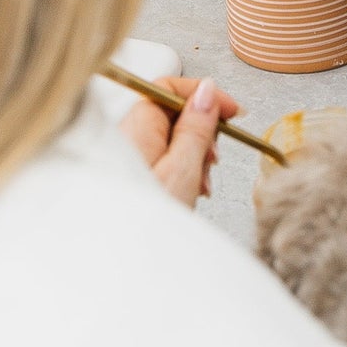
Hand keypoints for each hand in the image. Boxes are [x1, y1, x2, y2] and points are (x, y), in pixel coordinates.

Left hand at [119, 75, 240, 207]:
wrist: (116, 260)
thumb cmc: (146, 216)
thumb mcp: (184, 169)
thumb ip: (197, 126)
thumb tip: (207, 92)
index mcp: (136, 125)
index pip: (170, 86)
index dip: (204, 94)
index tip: (231, 112)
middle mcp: (124, 134)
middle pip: (170, 112)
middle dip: (201, 130)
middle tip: (215, 156)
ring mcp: (122, 155)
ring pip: (166, 137)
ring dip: (192, 153)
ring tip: (202, 182)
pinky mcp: (124, 174)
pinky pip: (156, 158)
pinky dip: (178, 168)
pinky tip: (188, 190)